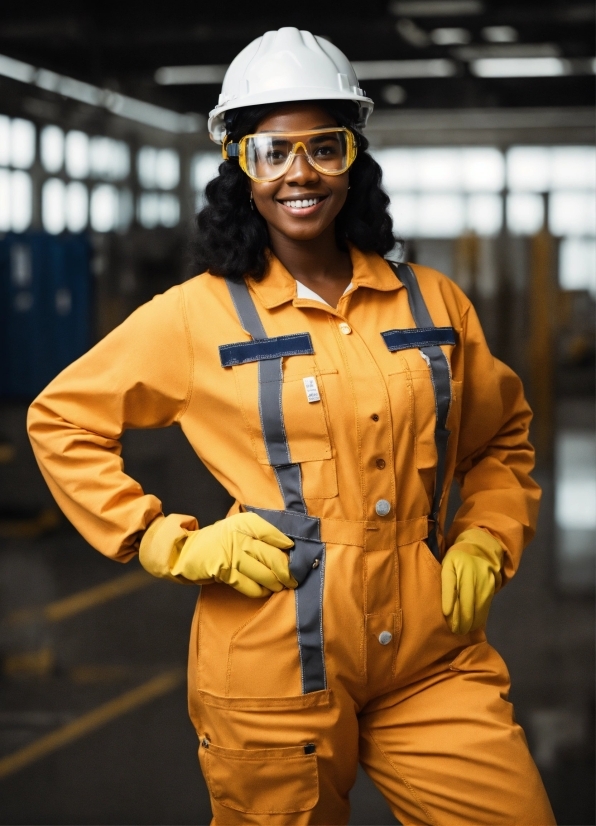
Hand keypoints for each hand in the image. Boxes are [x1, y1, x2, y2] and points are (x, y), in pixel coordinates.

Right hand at [140, 512, 296, 597]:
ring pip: (265, 574)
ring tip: (281, 585)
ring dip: (276, 584)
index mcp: (247, 522)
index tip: (303, 558)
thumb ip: (260, 535)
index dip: (291, 549)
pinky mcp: (224, 571)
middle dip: (289, 572)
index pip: (277, 535)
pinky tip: (263, 590)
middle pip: (275, 558)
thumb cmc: (218, 541)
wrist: (184, 551)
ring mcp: (232, 553)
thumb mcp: (239, 528)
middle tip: (296, 578)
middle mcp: (240, 535)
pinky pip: (250, 586)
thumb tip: (289, 550)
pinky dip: (260, 591)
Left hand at [441, 529, 502, 634]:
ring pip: (479, 608)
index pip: (453, 591)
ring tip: (463, 630)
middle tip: (456, 631)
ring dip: (471, 622)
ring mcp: (486, 583)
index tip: (448, 621)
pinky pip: (485, 607)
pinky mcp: (492, 589)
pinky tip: (473, 624)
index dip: (451, 607)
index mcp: (460, 568)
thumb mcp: (448, 566)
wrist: (481, 550)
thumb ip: (447, 586)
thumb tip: (447, 611)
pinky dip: (479, 618)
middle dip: (462, 621)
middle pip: (468, 604)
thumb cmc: (458, 559)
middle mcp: (474, 576)